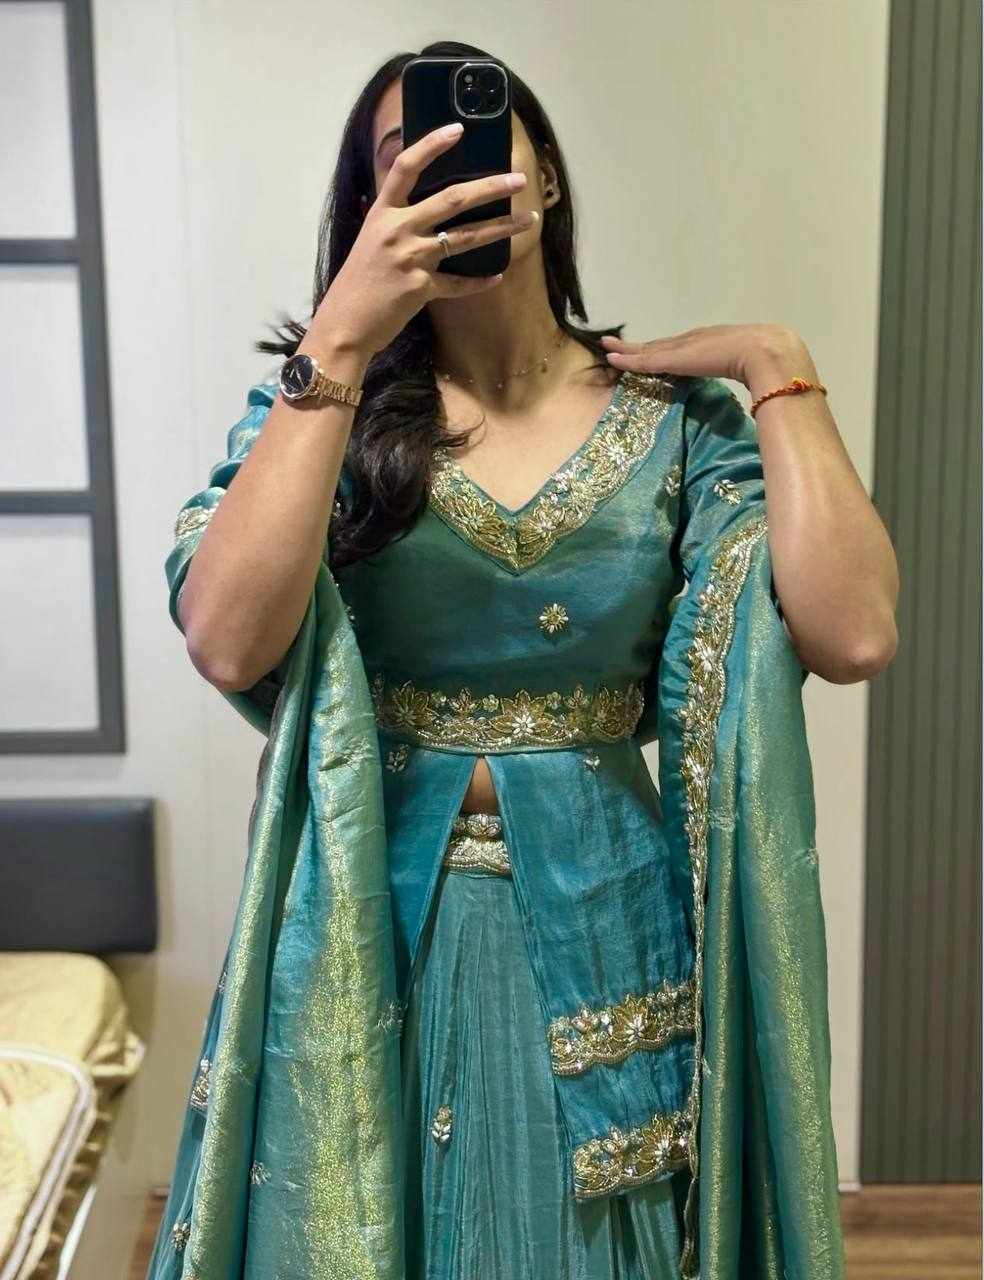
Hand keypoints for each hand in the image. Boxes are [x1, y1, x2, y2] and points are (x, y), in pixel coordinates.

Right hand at [313, 124, 535, 356]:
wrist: (345, 325)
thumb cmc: (357, 285)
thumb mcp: (370, 242)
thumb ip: (396, 224)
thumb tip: (428, 213)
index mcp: (382, 213)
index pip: (406, 167)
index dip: (432, 145)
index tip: (458, 130)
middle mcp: (397, 229)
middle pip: (452, 199)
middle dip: (490, 187)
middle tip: (519, 179)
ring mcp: (411, 258)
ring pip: (465, 237)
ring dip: (501, 227)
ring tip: (527, 220)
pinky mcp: (422, 287)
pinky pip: (459, 282)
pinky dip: (479, 281)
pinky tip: (497, 276)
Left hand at [600, 323, 811, 392]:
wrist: (766, 353)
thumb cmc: (767, 365)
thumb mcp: (751, 372)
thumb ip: (747, 379)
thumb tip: (759, 402)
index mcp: (712, 341)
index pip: (680, 347)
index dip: (662, 350)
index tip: (648, 352)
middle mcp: (694, 339)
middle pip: (659, 345)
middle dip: (638, 347)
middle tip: (616, 347)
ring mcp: (683, 347)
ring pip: (647, 349)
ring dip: (626, 350)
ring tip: (607, 348)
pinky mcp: (675, 357)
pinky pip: (644, 359)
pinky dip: (627, 359)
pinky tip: (611, 358)